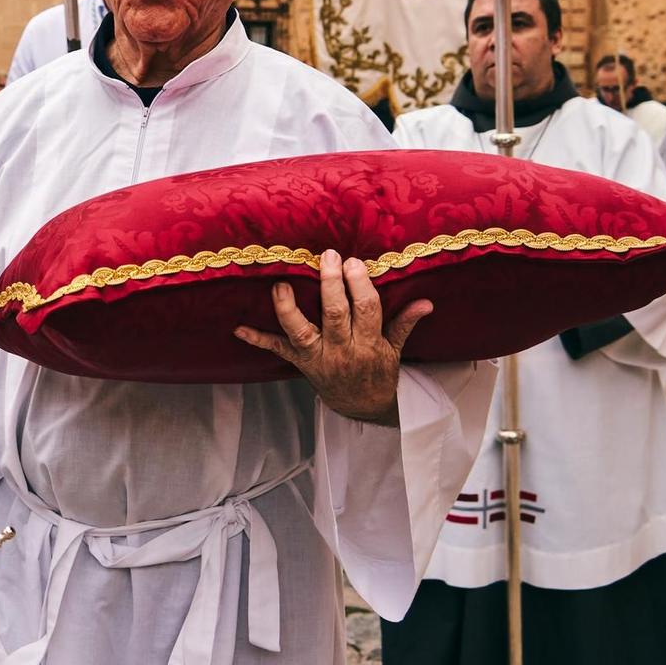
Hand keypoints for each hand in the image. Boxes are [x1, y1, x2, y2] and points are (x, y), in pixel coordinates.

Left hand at [233, 251, 430, 424]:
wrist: (362, 407)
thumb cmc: (378, 371)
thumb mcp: (396, 349)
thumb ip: (405, 323)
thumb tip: (427, 303)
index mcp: (369, 344)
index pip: (366, 310)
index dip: (359, 285)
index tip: (353, 262)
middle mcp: (342, 350)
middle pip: (335, 315)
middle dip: (330, 286)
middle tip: (327, 257)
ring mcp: (318, 358)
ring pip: (302, 333)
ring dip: (288, 310)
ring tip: (281, 285)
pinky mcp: (300, 363)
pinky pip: (277, 351)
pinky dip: (258, 340)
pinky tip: (238, 329)